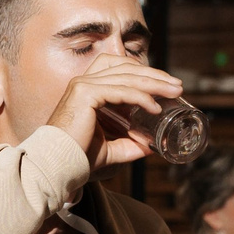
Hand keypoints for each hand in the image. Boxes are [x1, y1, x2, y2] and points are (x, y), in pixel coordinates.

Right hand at [44, 55, 184, 173]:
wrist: (56, 166)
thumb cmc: (77, 159)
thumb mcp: (110, 150)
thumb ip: (129, 146)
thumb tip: (151, 146)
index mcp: (87, 89)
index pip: (119, 69)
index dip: (144, 72)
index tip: (166, 84)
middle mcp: (83, 82)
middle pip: (126, 67)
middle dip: (155, 75)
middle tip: (177, 85)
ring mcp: (83, 85)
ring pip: (126, 76)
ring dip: (154, 83)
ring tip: (173, 91)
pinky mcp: (85, 95)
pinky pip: (120, 91)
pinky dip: (141, 97)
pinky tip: (155, 107)